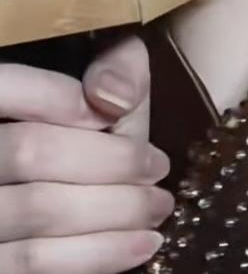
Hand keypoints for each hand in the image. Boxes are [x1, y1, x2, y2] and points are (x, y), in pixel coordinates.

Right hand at [0, 33, 172, 270]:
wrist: (47, 213)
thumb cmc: (83, 140)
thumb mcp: (96, 90)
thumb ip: (113, 67)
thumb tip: (115, 97)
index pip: (6, 89)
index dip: (62, 99)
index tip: (122, 111)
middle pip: (32, 153)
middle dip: (110, 160)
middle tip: (159, 168)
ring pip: (39, 211)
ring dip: (113, 211)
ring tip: (159, 207)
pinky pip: (35, 264)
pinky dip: (96, 255)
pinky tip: (139, 246)